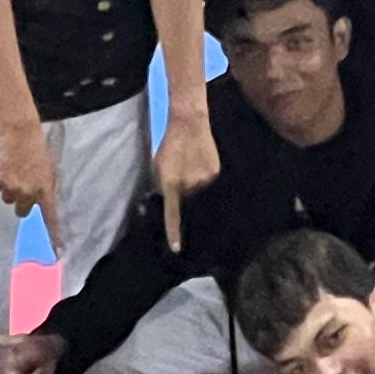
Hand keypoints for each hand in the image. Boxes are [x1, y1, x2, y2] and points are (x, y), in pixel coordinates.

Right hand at [0, 116, 57, 233]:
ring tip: (14, 169)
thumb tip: (41, 205)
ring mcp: (11, 187)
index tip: (54, 252)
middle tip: (22, 185)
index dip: (51, 236)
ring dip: (9, 188)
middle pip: (22, 211)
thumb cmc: (36, 147)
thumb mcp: (48, 169)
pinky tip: (4, 165)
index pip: (49, 218)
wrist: (19, 130)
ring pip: (7, 198)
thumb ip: (45, 189)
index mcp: (44, 189)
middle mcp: (28, 192)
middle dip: (22, 201)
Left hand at [155, 111, 220, 250]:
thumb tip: (168, 200)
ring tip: (190, 167)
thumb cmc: (169, 145)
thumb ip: (162, 187)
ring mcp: (206, 179)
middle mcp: (191, 185)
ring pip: (199, 192)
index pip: (173, 214)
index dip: (174, 233)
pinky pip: (208, 183)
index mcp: (172, 184)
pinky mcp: (216, 172)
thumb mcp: (158, 167)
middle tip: (181, 178)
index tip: (177, 249)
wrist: (189, 124)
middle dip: (184, 196)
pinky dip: (203, 177)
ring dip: (194, 186)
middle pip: (188, 201)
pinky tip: (199, 163)